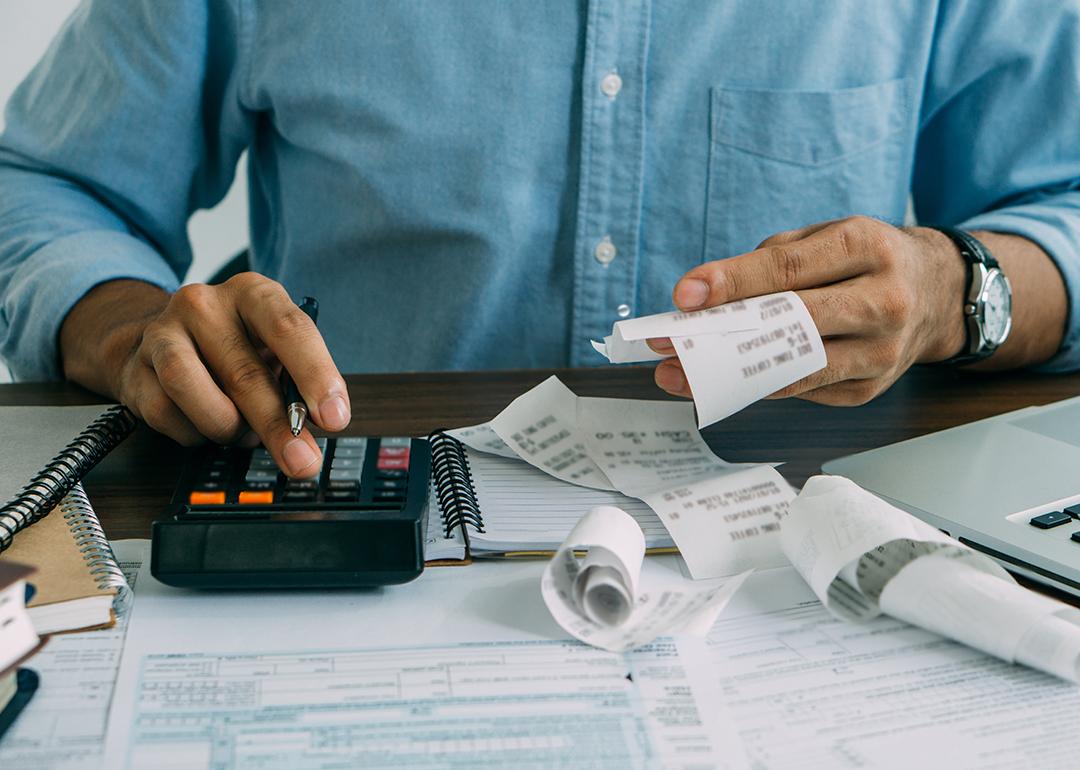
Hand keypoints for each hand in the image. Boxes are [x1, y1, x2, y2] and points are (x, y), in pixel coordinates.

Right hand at [59, 274, 349, 475]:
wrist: (161, 342)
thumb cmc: (234, 349)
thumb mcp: (273, 353)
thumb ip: (295, 385)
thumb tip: (311, 429)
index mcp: (253, 294)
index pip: (289, 329)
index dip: (316, 376)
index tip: (334, 417)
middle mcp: (205, 304)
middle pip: (245, 373)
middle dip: (278, 427)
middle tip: (301, 460)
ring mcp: (163, 333)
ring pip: (194, 392)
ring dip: (226, 427)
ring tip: (241, 433)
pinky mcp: (134, 367)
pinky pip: (166, 414)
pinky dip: (193, 433)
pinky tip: (205, 426)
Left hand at [651, 217, 967, 404]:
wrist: (938, 294)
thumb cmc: (865, 260)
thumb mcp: (826, 237)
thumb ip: (769, 261)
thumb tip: (705, 300)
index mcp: (868, 247)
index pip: (790, 269)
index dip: (733, 282)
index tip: (684, 295)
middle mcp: (883, 301)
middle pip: (792, 324)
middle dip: (723, 337)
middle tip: (670, 345)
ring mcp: (881, 353)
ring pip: (796, 370)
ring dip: (731, 376)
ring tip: (681, 376)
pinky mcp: (869, 389)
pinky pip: (802, 392)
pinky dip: (759, 387)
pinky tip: (722, 382)